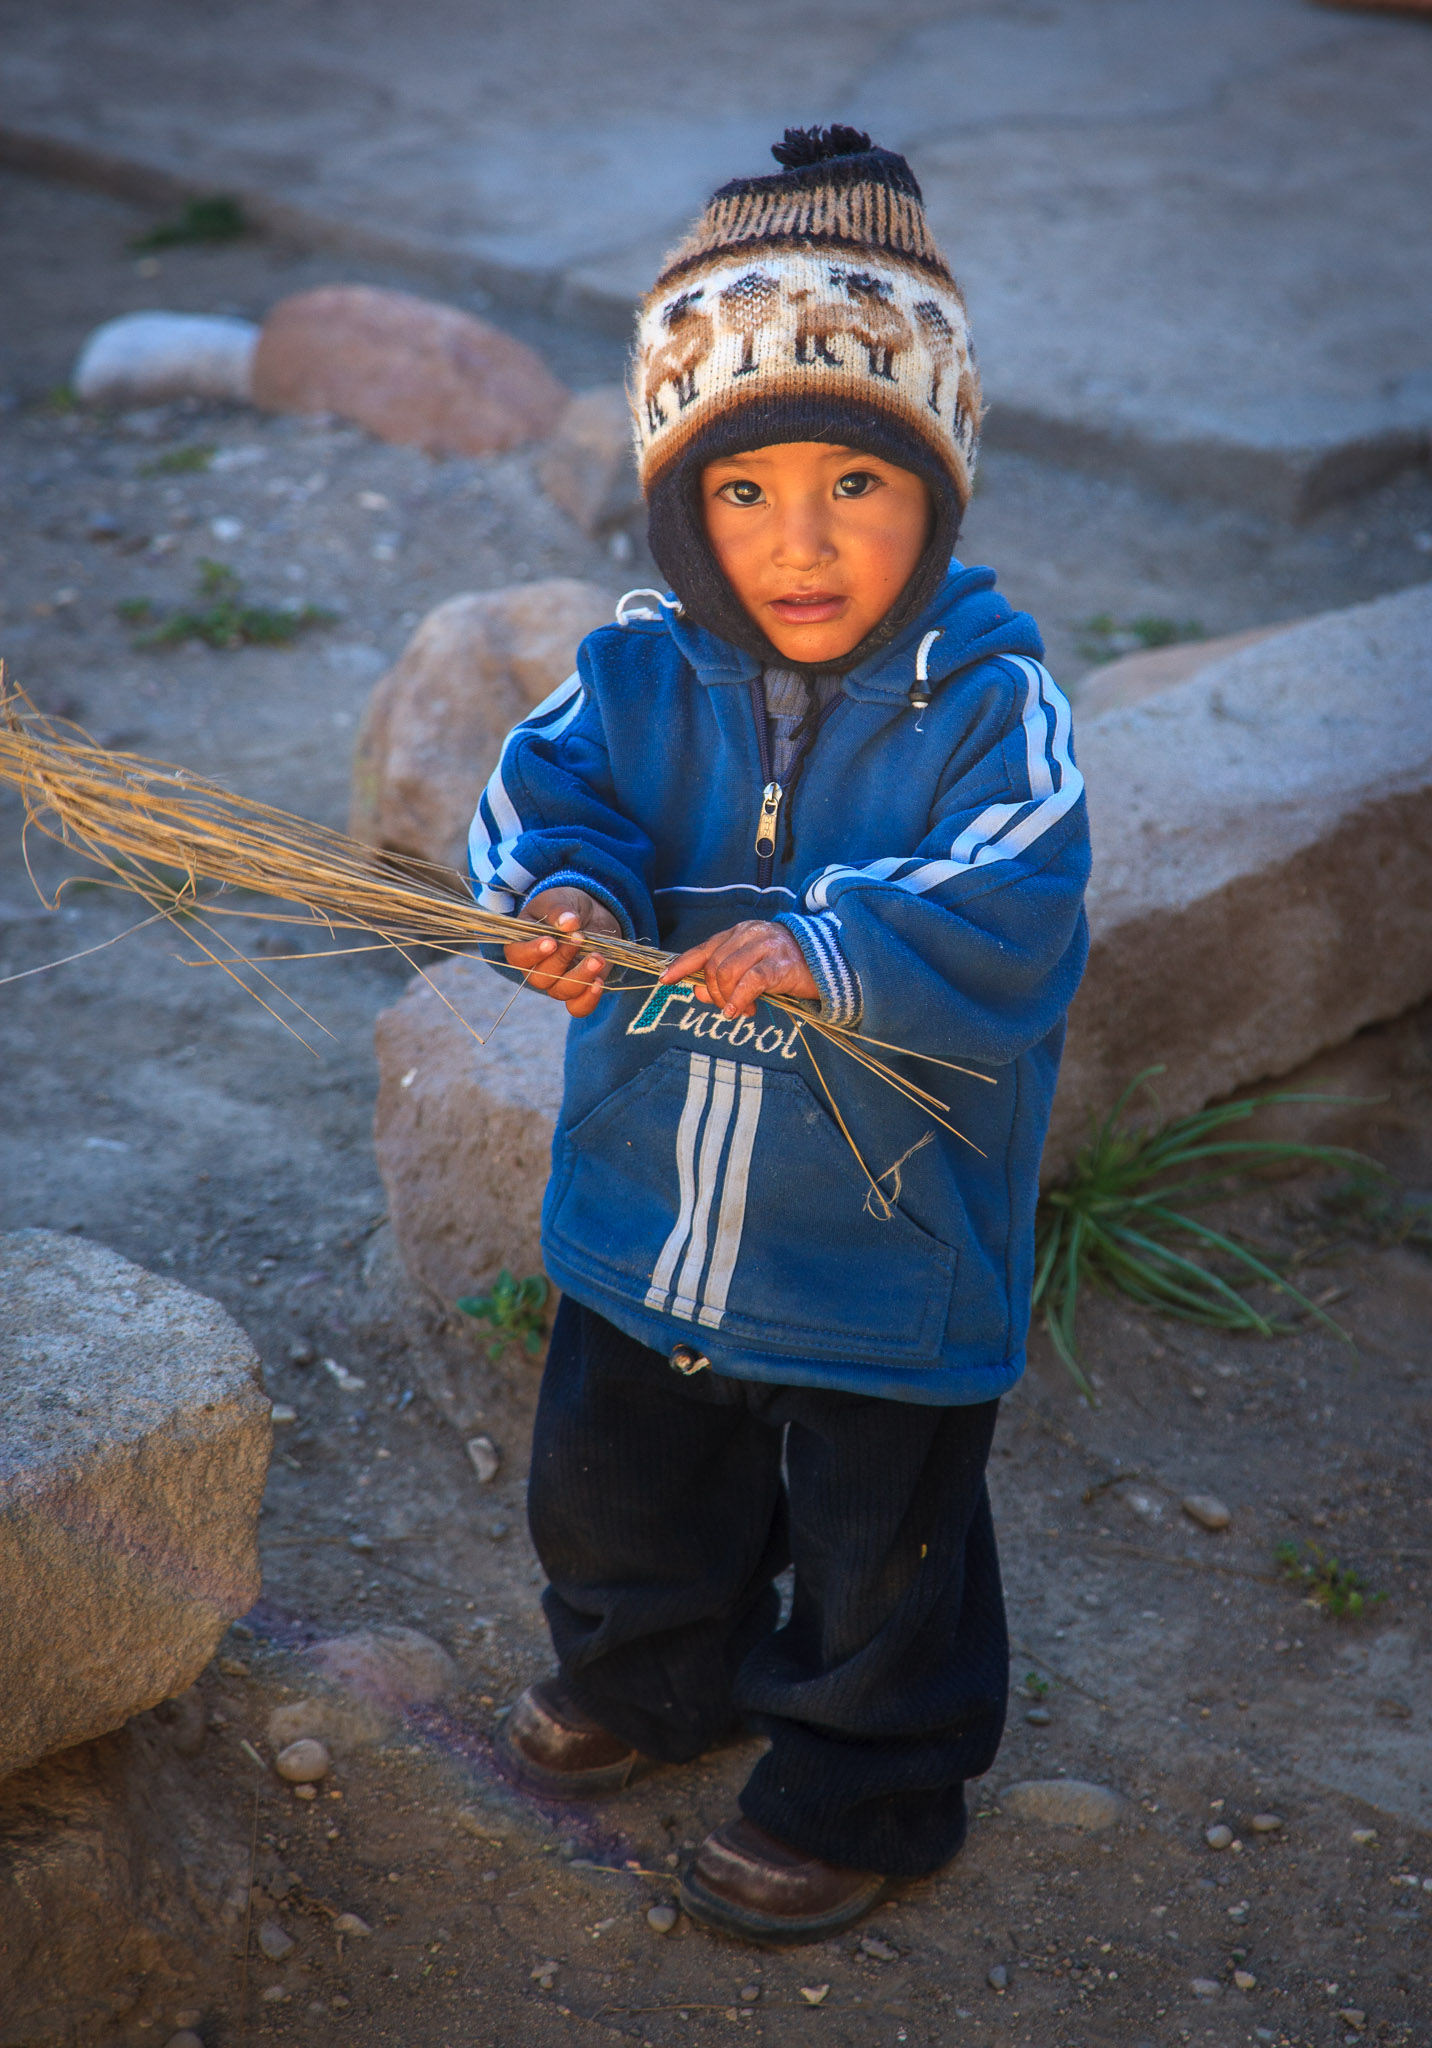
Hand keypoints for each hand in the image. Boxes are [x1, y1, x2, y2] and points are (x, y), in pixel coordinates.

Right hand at [504, 886, 621, 1017]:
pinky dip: (589, 999)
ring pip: (562, 991)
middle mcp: (536, 969)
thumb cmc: (566, 906)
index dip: (532, 952)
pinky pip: (578, 1007)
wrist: (591, 914)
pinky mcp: (579, 990)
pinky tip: (600, 982)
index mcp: (522, 945)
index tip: (551, 941)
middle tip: (579, 937)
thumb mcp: (560, 899)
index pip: (517, 957)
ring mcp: (557, 982)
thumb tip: (568, 922)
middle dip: (562, 959)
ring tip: (597, 957)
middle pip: (541, 977)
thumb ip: (559, 910)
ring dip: (581, 976)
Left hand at [659, 920, 817, 1017]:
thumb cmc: (786, 967)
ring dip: (726, 998)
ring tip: (740, 1011)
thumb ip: (724, 980)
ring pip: (726, 972)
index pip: (703, 948)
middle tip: (728, 1008)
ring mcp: (765, 946)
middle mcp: (749, 934)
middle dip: (713, 992)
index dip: (681, 965)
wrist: (828, 963)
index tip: (665, 980)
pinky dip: (739, 1000)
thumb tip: (697, 994)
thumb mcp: (751, 971)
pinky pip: (750, 982)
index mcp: (739, 933)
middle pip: (713, 965)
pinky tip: (740, 1011)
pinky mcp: (780, 963)